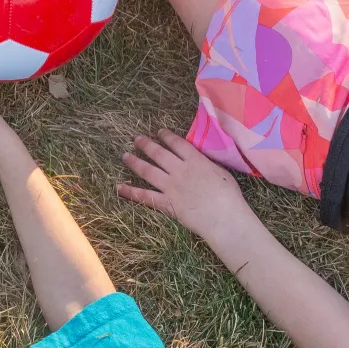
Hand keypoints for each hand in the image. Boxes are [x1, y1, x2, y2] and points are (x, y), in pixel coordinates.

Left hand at [117, 131, 255, 244]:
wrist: (223, 216)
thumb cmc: (229, 195)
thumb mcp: (221, 171)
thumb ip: (206, 163)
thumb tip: (200, 160)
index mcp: (195, 160)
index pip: (177, 143)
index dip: (166, 136)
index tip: (159, 132)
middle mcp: (179, 170)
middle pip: (159, 153)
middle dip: (146, 144)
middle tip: (136, 139)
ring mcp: (170, 186)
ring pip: (148, 171)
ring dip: (134, 162)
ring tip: (125, 156)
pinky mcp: (166, 203)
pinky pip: (144, 196)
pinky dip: (130, 191)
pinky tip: (119, 187)